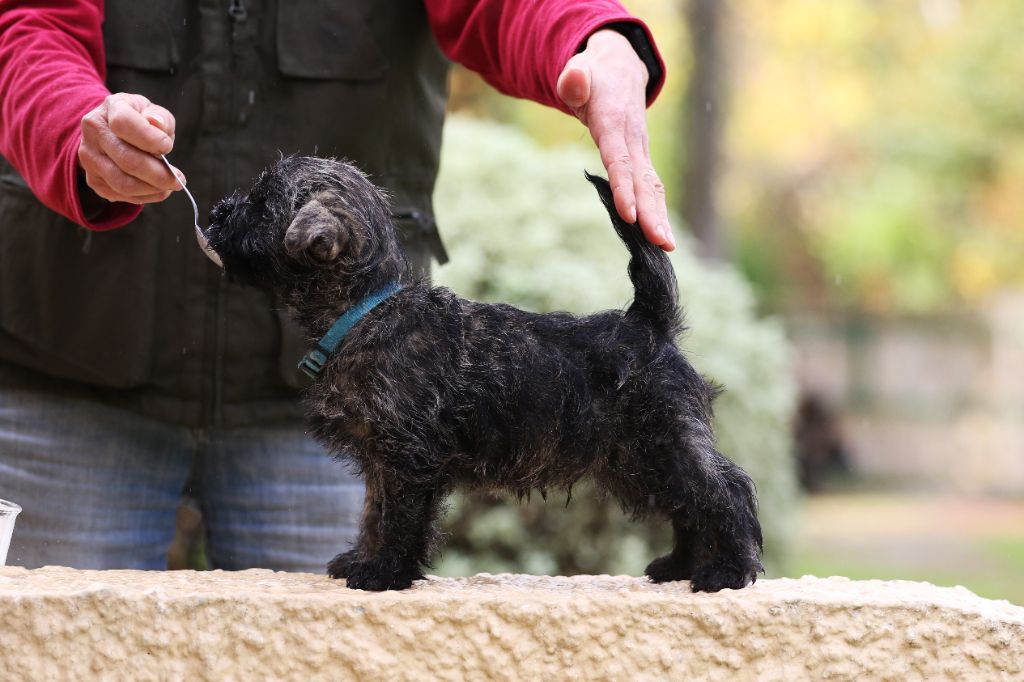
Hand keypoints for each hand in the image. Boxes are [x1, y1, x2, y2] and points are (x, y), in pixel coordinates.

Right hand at [77, 92, 184, 204]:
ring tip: (170, 185)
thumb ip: (160, 118)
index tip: (167, 147)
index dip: (149, 138)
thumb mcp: (154, 112)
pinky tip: (158, 190)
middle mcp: (94, 131)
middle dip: (158, 174)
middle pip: (126, 159)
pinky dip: (146, 196)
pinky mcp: (93, 179)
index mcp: (111, 107)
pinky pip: (122, 195)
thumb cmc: (142, 121)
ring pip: (123, 183)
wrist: (114, 133)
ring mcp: (90, 157)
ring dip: (153, 189)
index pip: (123, 123)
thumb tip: (157, 123)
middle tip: (179, 179)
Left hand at [557, 29, 673, 250]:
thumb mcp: (577, 72)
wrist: (620, 68)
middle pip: (642, 180)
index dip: (624, 188)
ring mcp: (641, 150)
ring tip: (667, 247)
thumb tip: (573, 79)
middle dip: (652, 213)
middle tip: (661, 243)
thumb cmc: (592, 75)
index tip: (629, 216)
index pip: (619, 160)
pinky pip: (650, 187)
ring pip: (652, 186)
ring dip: (660, 216)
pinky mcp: (641, 159)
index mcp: (614, 124)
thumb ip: (573, 80)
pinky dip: (657, 211)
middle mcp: (632, 141)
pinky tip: (660, 237)